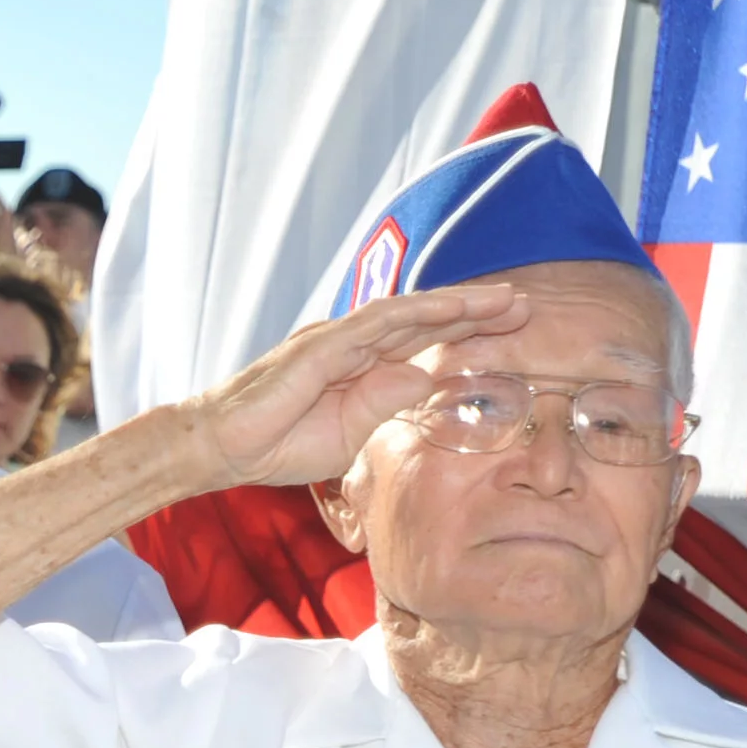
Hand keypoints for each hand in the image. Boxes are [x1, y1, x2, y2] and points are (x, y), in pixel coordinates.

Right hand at [177, 279, 529, 500]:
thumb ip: (382, 405)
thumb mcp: (346, 435)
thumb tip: (422, 380)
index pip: (423, 343)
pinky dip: (416, 313)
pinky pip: (375, 324)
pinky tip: (451, 307)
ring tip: (503, 301)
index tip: (509, 329)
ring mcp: (338, 341)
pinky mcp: (322, 347)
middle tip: (524, 304)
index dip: (466, 332)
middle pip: (425, 321)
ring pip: (409, 314)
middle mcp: (354, 345)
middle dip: (475, 312)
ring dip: (458, 305)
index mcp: (361, 368)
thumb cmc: (276, 444)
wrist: (222, 447)